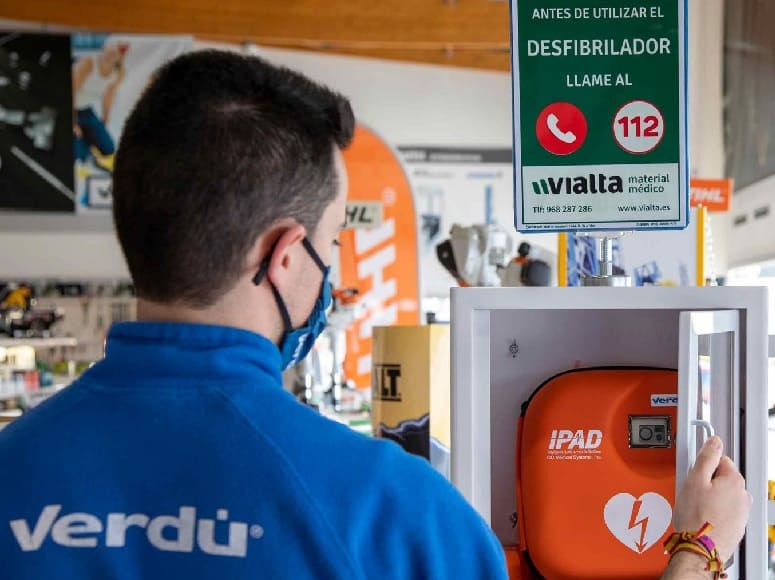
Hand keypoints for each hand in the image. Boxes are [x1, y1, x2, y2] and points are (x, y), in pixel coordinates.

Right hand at [673, 436, 751, 561]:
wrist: (699, 549)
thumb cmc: (696, 518)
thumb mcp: (694, 479)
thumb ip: (706, 457)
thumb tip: (714, 441)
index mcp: (734, 481)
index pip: (721, 459)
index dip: (703, 464)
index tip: (695, 472)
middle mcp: (743, 496)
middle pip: (722, 477)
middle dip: (707, 482)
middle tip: (692, 491)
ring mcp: (742, 512)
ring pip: (723, 495)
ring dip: (711, 497)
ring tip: (696, 506)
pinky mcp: (737, 525)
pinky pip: (725, 510)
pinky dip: (715, 511)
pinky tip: (702, 516)